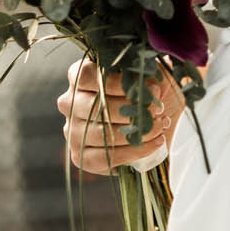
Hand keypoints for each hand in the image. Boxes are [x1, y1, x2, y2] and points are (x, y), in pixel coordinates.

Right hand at [57, 60, 183, 175]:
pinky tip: (156, 141)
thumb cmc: (146, 90)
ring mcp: (72, 131)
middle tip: (159, 109)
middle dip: (134, 109)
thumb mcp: (148, 73)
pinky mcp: (81, 156)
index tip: (152, 88)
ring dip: (137, 131)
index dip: (119, 83)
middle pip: (96, 108)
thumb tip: (151, 86)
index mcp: (78, 76)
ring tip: (160, 125)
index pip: (87, 76)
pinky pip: (106, 157)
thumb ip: (146, 73)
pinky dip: (135, 150)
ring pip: (102, 134)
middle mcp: (69, 103)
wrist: (151, 119)